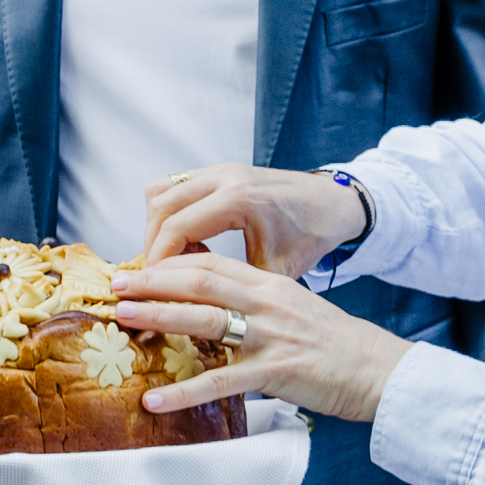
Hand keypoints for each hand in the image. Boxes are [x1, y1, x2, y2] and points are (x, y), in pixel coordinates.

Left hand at [113, 252, 410, 421]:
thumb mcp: (292, 307)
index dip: (169, 263)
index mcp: (268, 284)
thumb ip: (253, 301)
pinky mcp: (275, 372)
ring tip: (125, 320)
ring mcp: (270, 336)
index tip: (137, 268)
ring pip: (205, 321)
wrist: (376, 369)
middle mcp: (266, 303)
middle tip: (117, 285)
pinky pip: (221, 382)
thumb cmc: (332, 343)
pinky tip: (156, 399)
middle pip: (199, 282)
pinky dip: (184, 392)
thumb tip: (209, 304)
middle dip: (153, 282)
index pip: (210, 264)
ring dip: (160, 318)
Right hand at [141, 165, 366, 273]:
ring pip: (161, 191)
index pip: (175, 227)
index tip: (153, 287)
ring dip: (157, 226)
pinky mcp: (218, 171)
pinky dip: (170, 213)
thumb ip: (237, 287)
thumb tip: (200, 314)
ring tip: (174, 260)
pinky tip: (188, 241)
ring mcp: (219, 169)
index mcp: (238, 199)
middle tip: (156, 277)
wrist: (332, 202)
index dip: (158, 261)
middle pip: (160, 206)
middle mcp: (223, 177)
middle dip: (152, 245)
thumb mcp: (276, 270)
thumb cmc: (310, 234)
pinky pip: (175, 186)